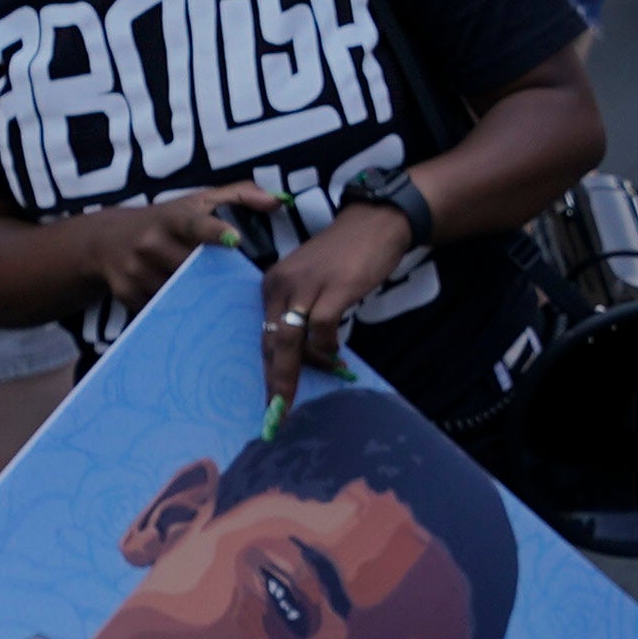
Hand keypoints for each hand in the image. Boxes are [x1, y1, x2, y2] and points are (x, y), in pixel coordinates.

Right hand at [83, 184, 278, 317]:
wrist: (107, 239)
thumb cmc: (167, 220)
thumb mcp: (198, 201)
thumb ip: (240, 195)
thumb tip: (278, 201)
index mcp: (174, 218)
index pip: (194, 222)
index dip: (213, 230)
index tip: (233, 240)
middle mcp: (152, 242)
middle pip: (192, 268)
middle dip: (215, 279)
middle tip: (239, 290)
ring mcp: (137, 270)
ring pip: (179, 294)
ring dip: (199, 301)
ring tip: (218, 305)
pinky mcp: (127, 293)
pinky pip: (162, 310)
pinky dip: (178, 313)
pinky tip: (191, 314)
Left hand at [259, 199, 421, 411]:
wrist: (373, 224)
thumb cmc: (344, 257)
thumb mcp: (311, 283)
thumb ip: (301, 314)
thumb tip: (304, 356)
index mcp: (272, 286)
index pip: (265, 336)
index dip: (267, 371)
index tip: (269, 401)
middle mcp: (281, 285)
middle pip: (272, 343)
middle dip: (275, 382)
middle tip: (276, 414)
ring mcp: (306, 286)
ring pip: (290, 341)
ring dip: (298, 372)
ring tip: (314, 387)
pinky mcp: (333, 288)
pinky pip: (322, 329)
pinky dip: (328, 347)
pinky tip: (338, 353)